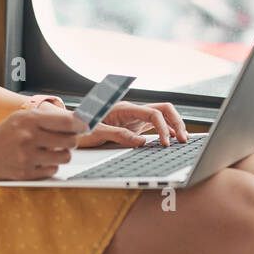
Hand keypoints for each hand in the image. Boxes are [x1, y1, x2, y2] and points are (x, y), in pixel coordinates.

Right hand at [0, 104, 80, 179]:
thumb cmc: (4, 133)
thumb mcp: (21, 118)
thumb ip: (45, 118)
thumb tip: (75, 122)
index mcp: (29, 120)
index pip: (66, 121)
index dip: (81, 125)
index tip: (86, 126)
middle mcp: (29, 137)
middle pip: (70, 141)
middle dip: (72, 141)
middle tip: (68, 140)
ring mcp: (27, 157)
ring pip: (64, 158)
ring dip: (63, 155)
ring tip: (54, 151)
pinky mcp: (25, 173)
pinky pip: (52, 171)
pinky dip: (51, 166)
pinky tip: (41, 161)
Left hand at [74, 101, 188, 149]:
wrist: (70, 127)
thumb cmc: (80, 128)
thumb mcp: (98, 133)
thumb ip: (120, 136)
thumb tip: (142, 143)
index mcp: (125, 109)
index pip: (153, 114)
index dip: (163, 128)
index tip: (166, 144)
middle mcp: (132, 110)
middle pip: (164, 109)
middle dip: (177, 122)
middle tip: (184, 140)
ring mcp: (134, 117)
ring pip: (162, 116)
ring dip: (174, 126)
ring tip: (183, 141)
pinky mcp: (135, 126)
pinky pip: (156, 125)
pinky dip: (166, 131)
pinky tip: (171, 142)